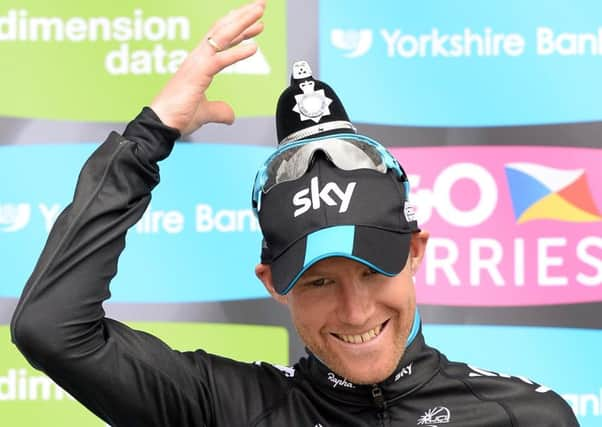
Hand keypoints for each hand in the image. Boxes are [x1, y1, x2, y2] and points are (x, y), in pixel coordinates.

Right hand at [150, 0, 265, 134]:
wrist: (161, 124)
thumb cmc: (176, 116)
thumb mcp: (205, 113)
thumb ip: (219, 110)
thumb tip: (230, 115)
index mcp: (198, 63)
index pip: (221, 39)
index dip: (239, 29)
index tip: (254, 22)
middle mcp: (197, 58)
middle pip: (223, 30)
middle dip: (243, 16)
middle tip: (260, 5)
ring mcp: (196, 64)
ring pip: (222, 36)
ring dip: (243, 23)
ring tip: (260, 13)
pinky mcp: (198, 74)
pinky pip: (220, 60)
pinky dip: (237, 53)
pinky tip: (253, 47)